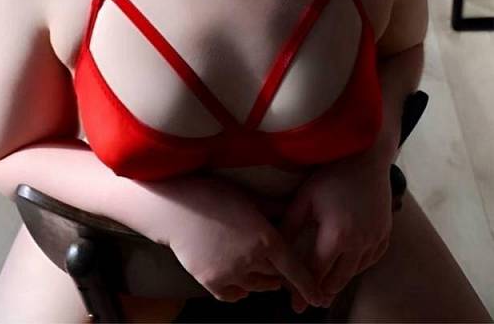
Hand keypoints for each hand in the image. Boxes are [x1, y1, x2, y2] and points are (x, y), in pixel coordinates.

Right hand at [167, 176, 319, 305]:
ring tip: (260, 271)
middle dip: (279, 273)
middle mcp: (252, 259)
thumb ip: (273, 208)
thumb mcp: (248, 197)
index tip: (318, 299)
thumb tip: (293, 208)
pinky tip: (239, 279)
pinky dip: (239, 290)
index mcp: (265, 237)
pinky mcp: (212, 282)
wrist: (176, 208)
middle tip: (278, 267)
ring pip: (255, 287)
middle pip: (275, 276)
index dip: (308, 285)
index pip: (294, 267)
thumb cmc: (213, 195)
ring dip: (261, 282)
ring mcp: (231, 273)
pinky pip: (234, 295)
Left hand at [280, 149, 392, 309]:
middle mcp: (360, 242)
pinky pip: (371, 260)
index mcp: (337, 234)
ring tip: (326, 288)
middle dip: (323, 292)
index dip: (304, 288)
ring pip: (356, 272)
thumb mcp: (306, 197)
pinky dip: (358, 267)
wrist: (367, 158)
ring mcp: (375, 239)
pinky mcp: (385, 234)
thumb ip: (290, 225)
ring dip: (340, 281)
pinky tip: (348, 267)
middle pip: (339, 279)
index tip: (295, 304)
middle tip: (311, 301)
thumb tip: (275, 248)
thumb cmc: (332, 175)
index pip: (318, 272)